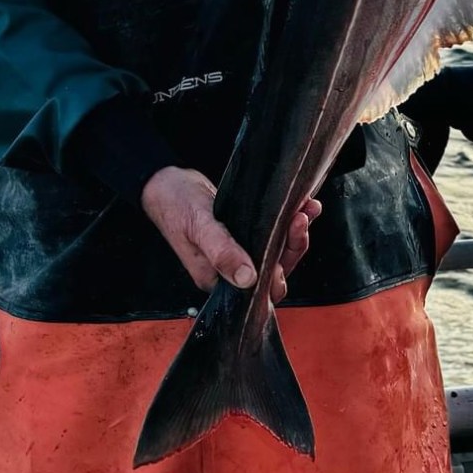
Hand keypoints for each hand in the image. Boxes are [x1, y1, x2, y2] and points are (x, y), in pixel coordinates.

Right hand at [140, 166, 321, 302]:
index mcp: (217, 279)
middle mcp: (231, 272)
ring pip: (277, 252)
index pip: (260, 289)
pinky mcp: (244, 237)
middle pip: (274, 270)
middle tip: (300, 218)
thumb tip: (247, 278)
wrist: (166, 183)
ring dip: (294, 232)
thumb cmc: (176, 204)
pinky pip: (272, 236)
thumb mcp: (199, 226)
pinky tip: (302, 206)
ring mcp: (239, 254)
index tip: (286, 241)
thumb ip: (222, 252)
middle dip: (293, 245)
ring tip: (306, 208)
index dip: (278, 269)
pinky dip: (288, 222)